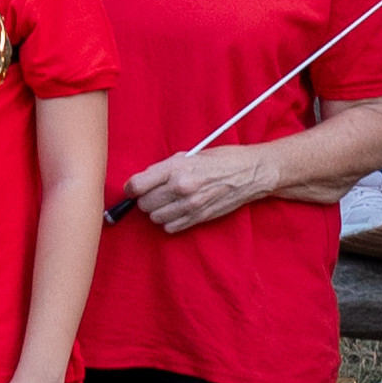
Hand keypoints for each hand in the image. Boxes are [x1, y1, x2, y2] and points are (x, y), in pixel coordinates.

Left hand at [118, 144, 283, 233]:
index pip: (137, 185)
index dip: (131, 188)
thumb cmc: (222, 160)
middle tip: (153, 193)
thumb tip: (145, 179)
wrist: (250, 173)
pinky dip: (169, 222)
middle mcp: (181, 187)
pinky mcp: (198, 218)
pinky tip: (177, 211)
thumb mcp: (190, 155)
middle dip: (144, 199)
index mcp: (177, 167)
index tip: (133, 188)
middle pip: (144, 204)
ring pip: (155, 218)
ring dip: (157, 211)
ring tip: (167, 202)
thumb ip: (166, 168)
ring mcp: (190, 205)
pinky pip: (170, 227)